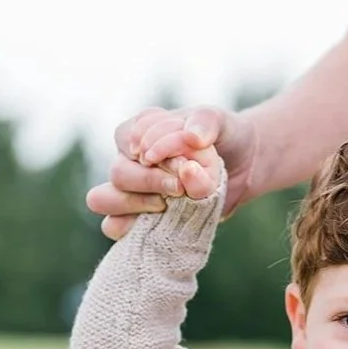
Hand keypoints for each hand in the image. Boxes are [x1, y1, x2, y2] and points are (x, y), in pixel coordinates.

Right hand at [86, 105, 258, 239]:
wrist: (245, 165)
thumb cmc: (225, 137)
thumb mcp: (220, 121)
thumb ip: (205, 122)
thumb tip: (191, 138)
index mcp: (142, 130)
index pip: (128, 138)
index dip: (154, 152)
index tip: (184, 162)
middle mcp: (131, 159)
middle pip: (117, 172)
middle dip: (150, 181)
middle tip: (180, 186)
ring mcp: (132, 190)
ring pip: (102, 199)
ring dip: (135, 203)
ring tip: (166, 204)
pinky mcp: (140, 217)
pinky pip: (112, 226)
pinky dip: (128, 227)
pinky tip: (156, 221)